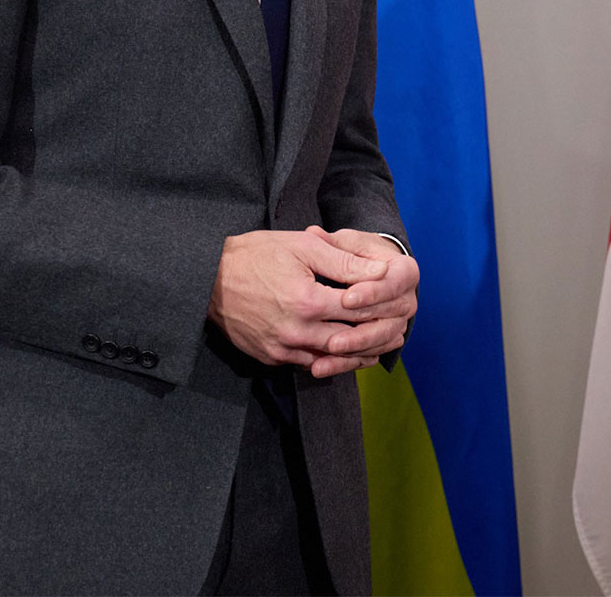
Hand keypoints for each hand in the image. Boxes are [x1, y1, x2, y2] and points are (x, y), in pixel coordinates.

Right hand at [206, 228, 404, 377]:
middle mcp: (296, 331)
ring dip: (358, 353)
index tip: (403, 301)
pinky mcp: (270, 357)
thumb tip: (382, 271)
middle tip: (400, 329)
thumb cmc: (256, 255)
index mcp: (307, 301)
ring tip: (382, 345)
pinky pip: (309, 363)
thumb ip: (344, 262)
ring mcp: (281, 348)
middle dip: (377, 334)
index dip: (384, 306)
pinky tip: (347, 352)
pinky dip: (331, 359)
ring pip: (332, 358)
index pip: (359, 308)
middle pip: (350, 339)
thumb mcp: (303, 247)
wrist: (207, 278)